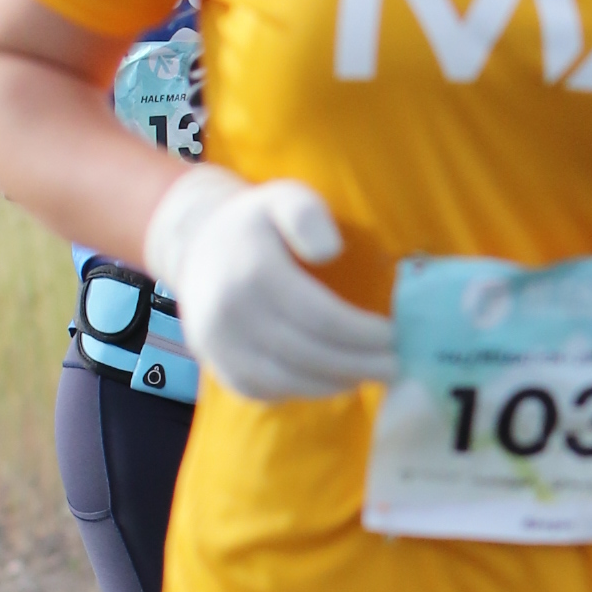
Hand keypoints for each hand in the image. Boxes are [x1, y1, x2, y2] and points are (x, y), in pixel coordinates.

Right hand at [143, 169, 394, 401]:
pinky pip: (259, 391)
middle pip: (306, 355)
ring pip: (284, 381)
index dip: (362, 334)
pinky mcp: (212, 363)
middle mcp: (229, 313)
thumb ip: (307, 216)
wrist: (197, 244)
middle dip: (357, 365)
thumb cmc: (255, 223)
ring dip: (331, 385)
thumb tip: (331, 251)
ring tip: (364, 376)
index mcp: (254, 272)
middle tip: (392, 367)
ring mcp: (216, 343)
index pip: (321, 318)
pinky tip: (325, 382)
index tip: (393, 336)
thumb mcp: (284, 198)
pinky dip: (297, 393)